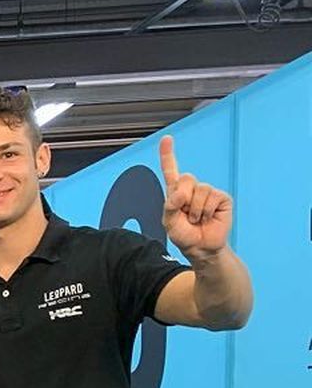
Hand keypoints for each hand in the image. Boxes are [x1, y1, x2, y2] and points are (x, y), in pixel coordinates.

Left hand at [158, 135, 232, 260]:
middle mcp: (192, 190)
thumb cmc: (184, 236)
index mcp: (176, 193)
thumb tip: (180, 193)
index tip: (166, 139)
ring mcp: (208, 193)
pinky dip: (205, 212)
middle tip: (185, 214)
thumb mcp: (169, 223)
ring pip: (199, 190)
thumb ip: (170, 206)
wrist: (201, 248)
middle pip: (186, 178)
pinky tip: (207, 218)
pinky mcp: (221, 198)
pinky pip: (211, 198)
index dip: (168, 155)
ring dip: (194, 210)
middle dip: (183, 197)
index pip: (171, 171)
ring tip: (196, 220)